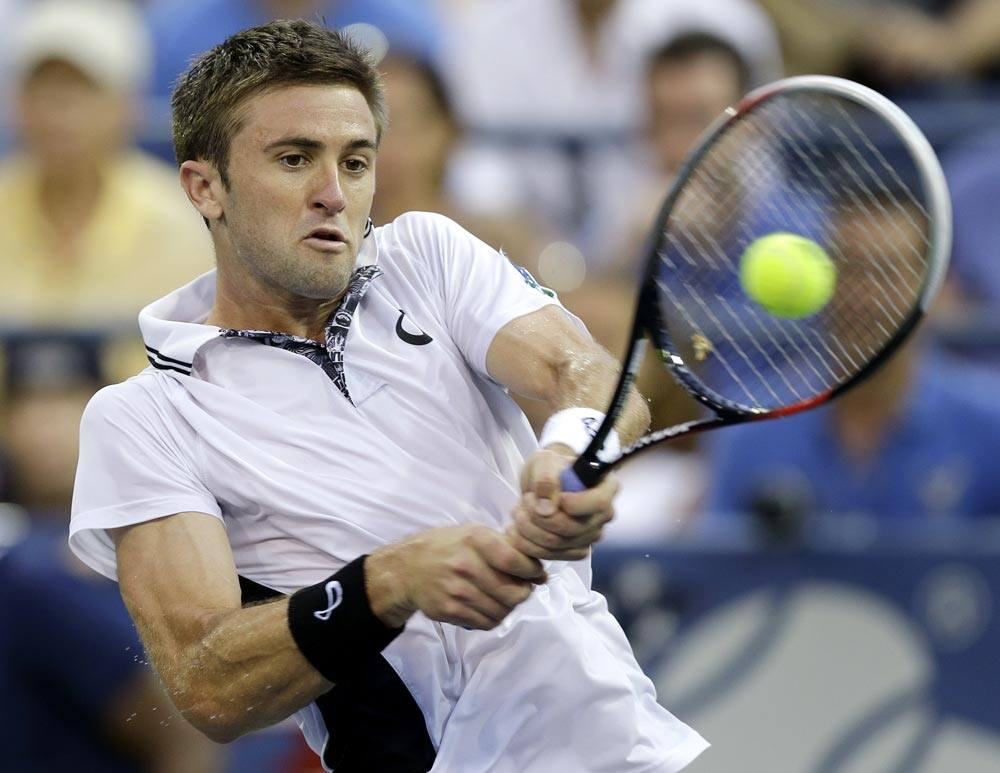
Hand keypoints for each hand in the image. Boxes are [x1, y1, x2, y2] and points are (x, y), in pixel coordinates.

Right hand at [366, 525, 546, 630]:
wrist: (409, 568)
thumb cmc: (450, 547)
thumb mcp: (476, 534)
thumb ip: (508, 549)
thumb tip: (541, 575)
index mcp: (474, 540)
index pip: (513, 561)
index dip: (531, 571)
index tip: (535, 573)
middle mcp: (464, 565)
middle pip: (513, 593)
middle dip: (523, 592)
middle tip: (521, 588)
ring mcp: (456, 591)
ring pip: (502, 611)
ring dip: (509, 607)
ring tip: (503, 597)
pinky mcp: (449, 611)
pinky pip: (486, 623)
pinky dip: (494, 617)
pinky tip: (488, 605)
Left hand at [505, 446, 618, 560]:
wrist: (541, 485)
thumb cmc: (549, 468)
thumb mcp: (545, 461)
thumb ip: (546, 478)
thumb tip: (548, 507)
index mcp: (606, 487)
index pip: (599, 502)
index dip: (575, 504)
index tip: (555, 496)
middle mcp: (603, 514)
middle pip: (574, 528)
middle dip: (540, 517)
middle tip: (524, 500)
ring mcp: (590, 535)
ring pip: (558, 544)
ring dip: (530, 530)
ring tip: (517, 511)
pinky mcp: (575, 550)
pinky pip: (551, 555)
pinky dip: (528, 545)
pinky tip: (517, 530)